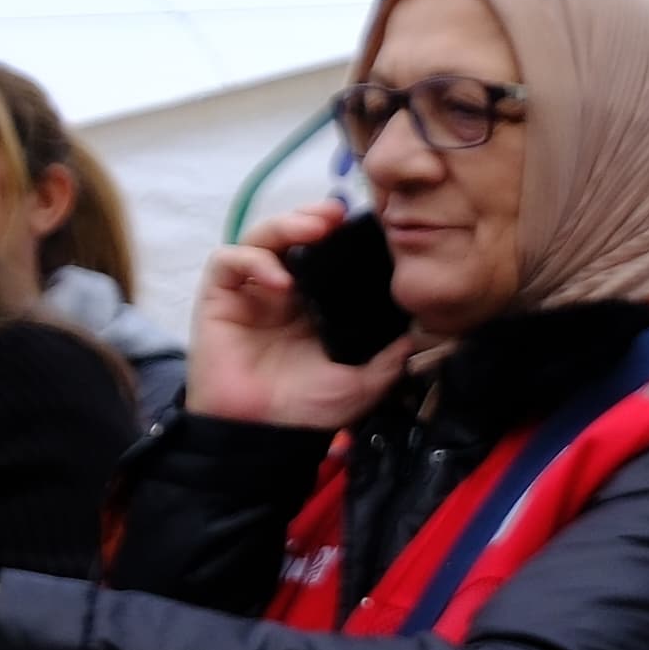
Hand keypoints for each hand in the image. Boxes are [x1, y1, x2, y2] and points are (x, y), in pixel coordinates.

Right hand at [188, 204, 414, 428]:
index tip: (369, 227)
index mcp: (316, 304)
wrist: (265, 435)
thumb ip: (392, 355)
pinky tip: (279, 278)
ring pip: (260, 237)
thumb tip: (429, 332)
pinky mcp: (219, 299)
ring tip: (314, 228)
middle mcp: (282, 292)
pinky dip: (252, 260)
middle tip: (337, 214)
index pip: (327, 254)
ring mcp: (250, 293)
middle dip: (313, 217)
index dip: (342, 236)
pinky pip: (227, 262)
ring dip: (285, 225)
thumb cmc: (308, 410)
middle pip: (293, 235)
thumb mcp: (364, 380)